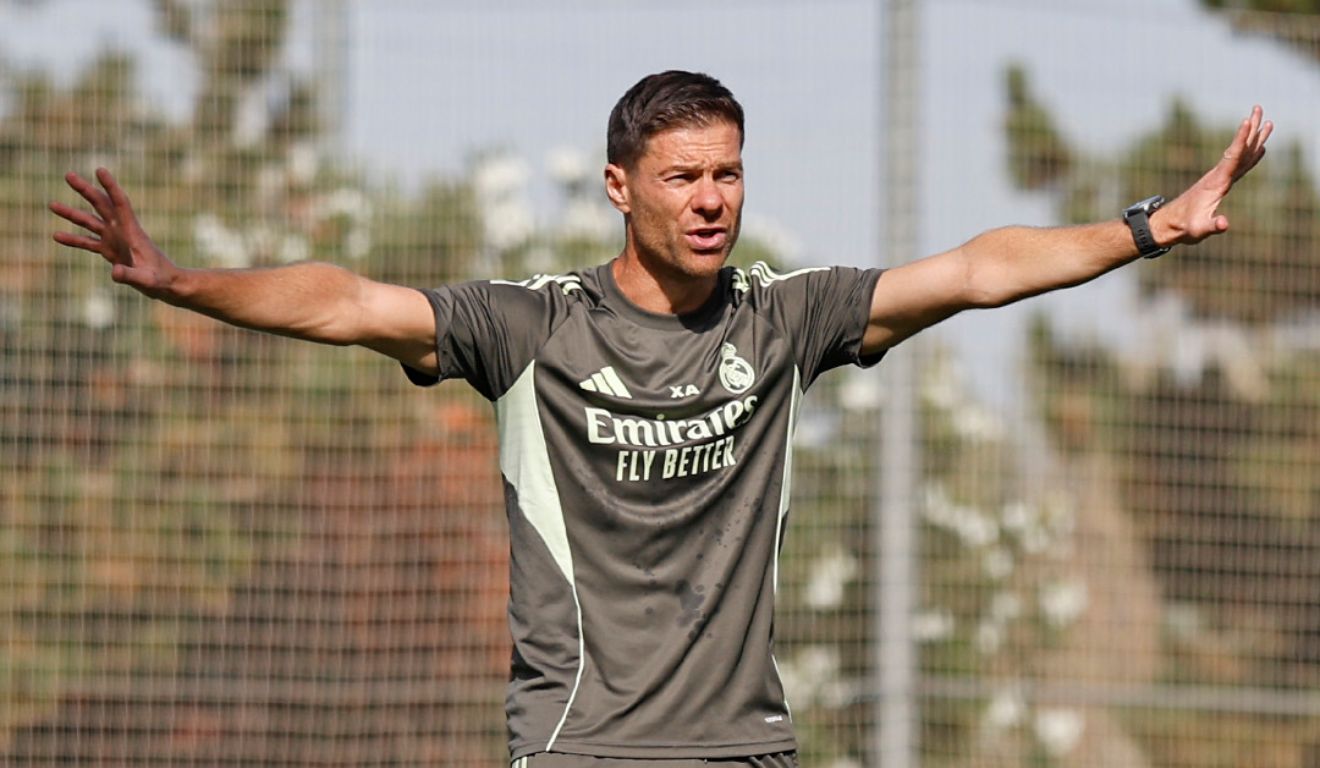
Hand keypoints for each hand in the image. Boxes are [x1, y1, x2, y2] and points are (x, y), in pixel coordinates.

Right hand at [51, 168, 182, 300]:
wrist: (167, 284)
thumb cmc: (161, 280)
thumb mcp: (147, 280)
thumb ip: (131, 276)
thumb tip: (114, 272)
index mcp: (132, 232)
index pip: (120, 204)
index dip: (110, 187)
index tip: (99, 170)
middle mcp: (122, 231)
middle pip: (101, 205)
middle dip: (85, 190)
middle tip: (68, 175)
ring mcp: (114, 240)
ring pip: (90, 222)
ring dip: (72, 213)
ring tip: (52, 204)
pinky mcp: (110, 250)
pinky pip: (88, 242)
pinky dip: (73, 239)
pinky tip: (56, 236)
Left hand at [1156, 105, 1272, 245]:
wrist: (1170, 224)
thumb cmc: (1185, 227)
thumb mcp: (1198, 229)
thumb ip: (1212, 226)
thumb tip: (1224, 223)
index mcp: (1216, 182)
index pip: (1231, 156)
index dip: (1240, 139)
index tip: (1247, 120)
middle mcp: (1219, 175)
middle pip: (1238, 148)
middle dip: (1250, 129)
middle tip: (1258, 107)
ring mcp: (1220, 178)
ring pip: (1240, 153)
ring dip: (1252, 137)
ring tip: (1265, 120)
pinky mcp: (1221, 183)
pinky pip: (1240, 164)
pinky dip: (1251, 154)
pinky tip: (1259, 148)